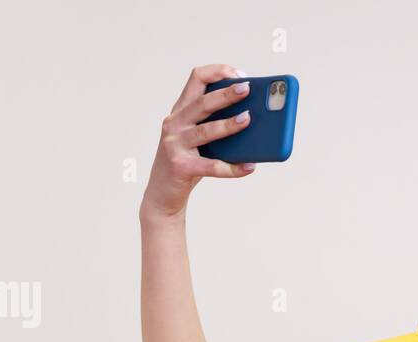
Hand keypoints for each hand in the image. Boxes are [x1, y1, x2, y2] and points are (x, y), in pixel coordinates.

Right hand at [141, 63, 255, 219]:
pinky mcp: (181, 167)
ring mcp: (175, 144)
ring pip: (205, 131)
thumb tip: (254, 119)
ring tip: (248, 119)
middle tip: (248, 88)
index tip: (239, 74)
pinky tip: (250, 167)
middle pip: (202, 103)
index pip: (196, 78)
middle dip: (226, 94)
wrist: (162, 193)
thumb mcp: (200, 139)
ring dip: (228, 125)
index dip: (218, 72)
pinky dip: (232, 168)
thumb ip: (217, 125)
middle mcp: (175, 123)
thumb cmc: (188, 161)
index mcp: (181, 110)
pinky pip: (211, 166)